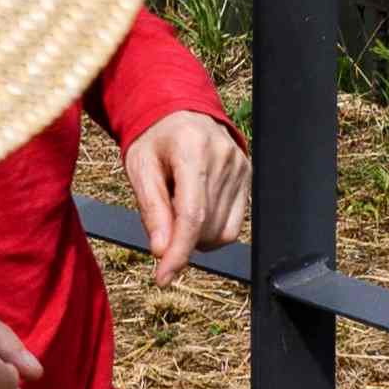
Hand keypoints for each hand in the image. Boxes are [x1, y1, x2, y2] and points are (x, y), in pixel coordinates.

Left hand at [123, 111, 250, 281]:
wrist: (180, 112)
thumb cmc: (154, 139)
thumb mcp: (140, 167)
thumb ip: (151, 209)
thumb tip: (161, 250)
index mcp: (193, 149)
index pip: (192, 215)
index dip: (178, 252)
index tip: (163, 277)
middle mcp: (224, 157)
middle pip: (205, 227)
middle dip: (179, 239)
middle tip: (161, 217)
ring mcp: (241, 167)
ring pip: (220, 233)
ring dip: (194, 237)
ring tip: (178, 206)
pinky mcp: (248, 176)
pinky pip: (232, 227)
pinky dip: (210, 232)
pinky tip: (196, 212)